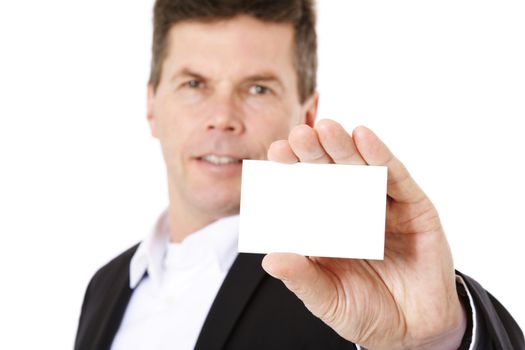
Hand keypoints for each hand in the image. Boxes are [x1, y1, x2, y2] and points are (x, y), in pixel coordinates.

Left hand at [262, 120, 466, 349]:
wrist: (416, 330)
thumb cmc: (367, 312)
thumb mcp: (327, 298)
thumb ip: (301, 278)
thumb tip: (270, 259)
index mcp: (326, 226)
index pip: (303, 190)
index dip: (290, 170)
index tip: (277, 152)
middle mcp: (351, 209)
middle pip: (330, 171)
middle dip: (314, 151)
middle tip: (300, 136)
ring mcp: (382, 205)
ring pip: (361, 167)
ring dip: (344, 146)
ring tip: (327, 129)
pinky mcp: (413, 206)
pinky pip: (396, 177)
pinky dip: (381, 155)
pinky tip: (364, 137)